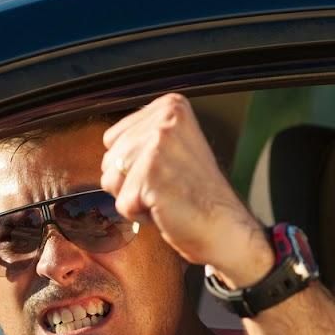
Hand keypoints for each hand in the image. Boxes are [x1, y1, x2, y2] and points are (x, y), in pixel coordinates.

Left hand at [101, 94, 272, 285]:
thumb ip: (142, 137)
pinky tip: (166, 208)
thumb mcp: (173, 147)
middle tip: (168, 186)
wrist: (225, 228)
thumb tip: (109, 143)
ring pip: (111, 180)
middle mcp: (165, 119)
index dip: (133, 165)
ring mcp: (158, 144)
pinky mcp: (151, 173)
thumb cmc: (198, 195)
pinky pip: (122, 203)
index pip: (113, 138)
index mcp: (171, 106)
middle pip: (109, 158)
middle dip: (130, 181)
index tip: (166, 170)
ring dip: (133, 198)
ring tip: (166, 195)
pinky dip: (139, 214)